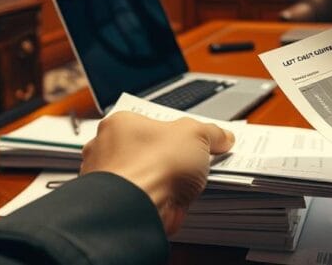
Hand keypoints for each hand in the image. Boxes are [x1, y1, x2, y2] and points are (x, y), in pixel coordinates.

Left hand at [81, 112, 234, 233]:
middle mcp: (108, 151)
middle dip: (172, 157)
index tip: (192, 137)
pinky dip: (164, 201)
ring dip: (168, 181)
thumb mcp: (196, 134)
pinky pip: (148, 199)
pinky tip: (179, 200)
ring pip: (148, 177)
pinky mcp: (122, 207)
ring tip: (191, 182)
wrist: (138, 209)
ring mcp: (112, 182)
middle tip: (196, 159)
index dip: (174, 130)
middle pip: (148, 150)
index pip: (150, 122)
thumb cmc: (152, 164)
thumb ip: (211, 133)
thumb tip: (222, 137)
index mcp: (119, 124)